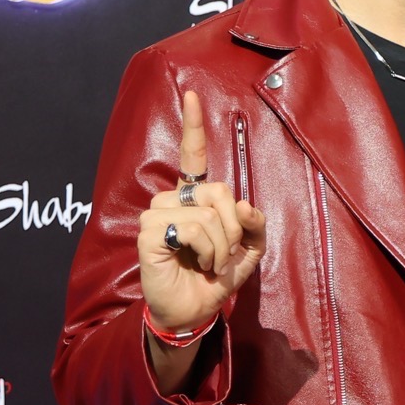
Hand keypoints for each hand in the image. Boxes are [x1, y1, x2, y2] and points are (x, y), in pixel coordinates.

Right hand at [137, 91, 265, 337]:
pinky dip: (206, 250)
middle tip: (226, 253)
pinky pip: (192, 228)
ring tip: (210, 262)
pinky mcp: (149, 231)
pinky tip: (197, 262)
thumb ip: (254, 224)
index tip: (192, 95)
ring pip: (208, 213)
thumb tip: (245, 205)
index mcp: (194, 199)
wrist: (193, 309)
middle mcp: (173, 200)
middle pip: (218, 191)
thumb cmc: (214, 276)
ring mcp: (157, 213)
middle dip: (234, 227)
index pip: (192, 157)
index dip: (193, 126)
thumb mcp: (248, 250)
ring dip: (221, 245)